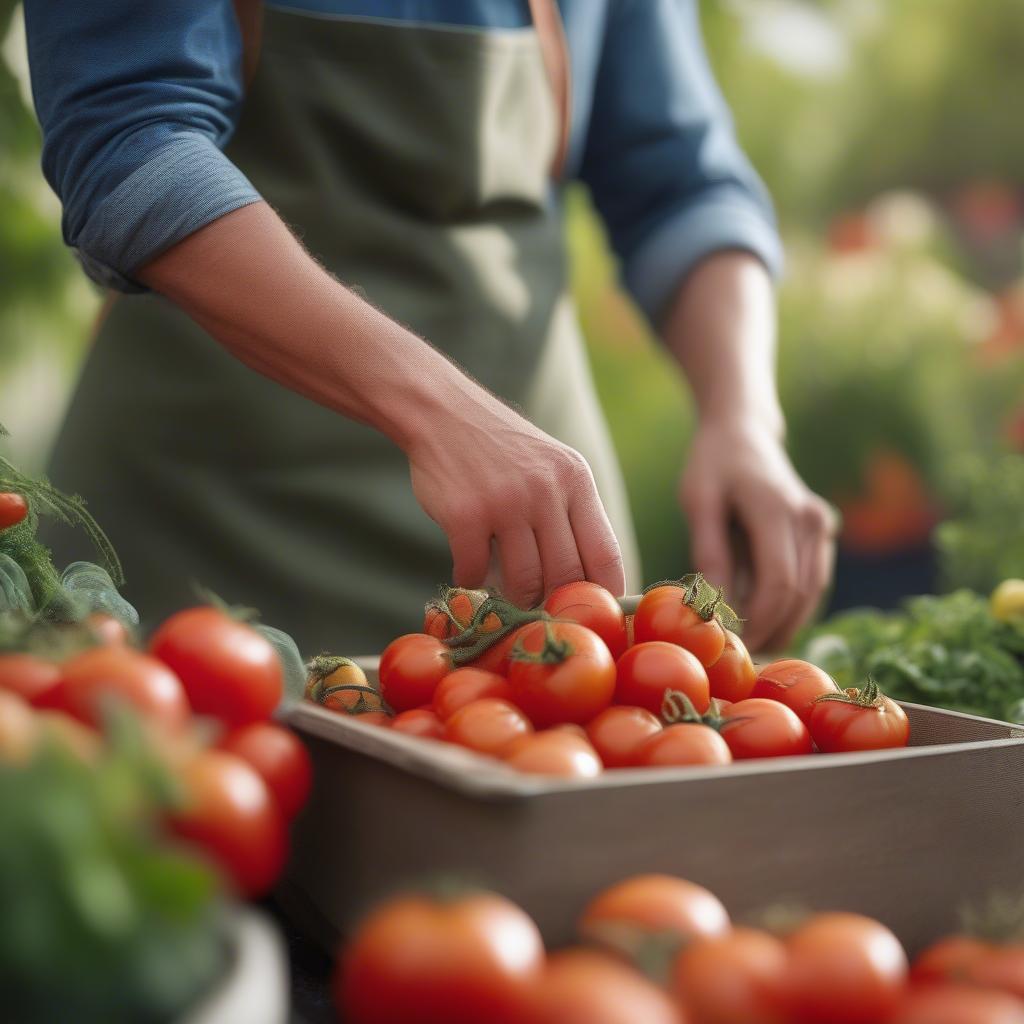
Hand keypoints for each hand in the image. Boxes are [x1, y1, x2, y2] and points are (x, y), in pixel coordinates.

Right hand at [407, 398, 625, 608]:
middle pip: (566, 576)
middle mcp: (546, 491)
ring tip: (504, 595)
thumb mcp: (551, 466)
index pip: (605, 553)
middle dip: (553, 603)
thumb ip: (570, 513)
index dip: (606, 593)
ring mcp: (506, 503)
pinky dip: (472, 581)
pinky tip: (469, 571)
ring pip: (524, 582)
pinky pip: (476, 572)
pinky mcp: (466, 515)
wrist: (442, 412)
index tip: (596, 615)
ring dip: (513, 599)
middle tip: (540, 611)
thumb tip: (587, 581)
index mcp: (575, 480)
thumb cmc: (500, 449)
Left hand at [680, 418, 835, 652]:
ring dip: (784, 625)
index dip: (759, 621)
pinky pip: (812, 581)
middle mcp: (811, 520)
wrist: (744, 432)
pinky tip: (762, 621)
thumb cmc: (713, 464)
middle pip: (800, 595)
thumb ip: (709, 552)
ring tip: (748, 644)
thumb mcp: (698, 501)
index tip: (731, 644)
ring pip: (812, 594)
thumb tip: (713, 607)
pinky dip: (790, 607)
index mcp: (778, 509)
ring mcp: (822, 526)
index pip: (780, 583)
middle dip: (771, 630)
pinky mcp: (822, 534)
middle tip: (737, 655)